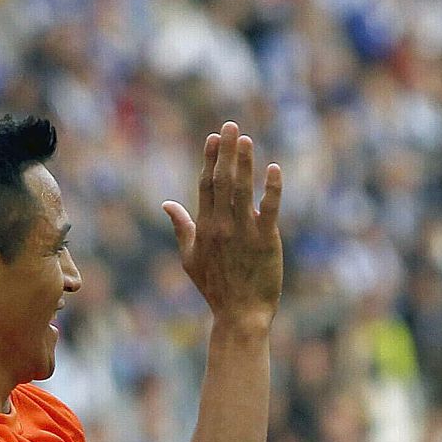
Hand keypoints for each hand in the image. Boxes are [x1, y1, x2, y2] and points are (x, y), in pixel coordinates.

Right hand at [163, 121, 283, 328]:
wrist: (240, 315)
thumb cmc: (216, 288)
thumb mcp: (190, 258)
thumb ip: (181, 227)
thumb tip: (167, 204)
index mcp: (204, 227)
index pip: (206, 185)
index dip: (210, 159)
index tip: (214, 137)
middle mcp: (222, 225)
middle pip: (223, 180)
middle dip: (226, 152)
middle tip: (231, 125)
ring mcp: (244, 232)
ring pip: (243, 190)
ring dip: (244, 163)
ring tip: (246, 139)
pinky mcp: (266, 240)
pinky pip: (269, 209)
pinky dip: (272, 189)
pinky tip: (274, 169)